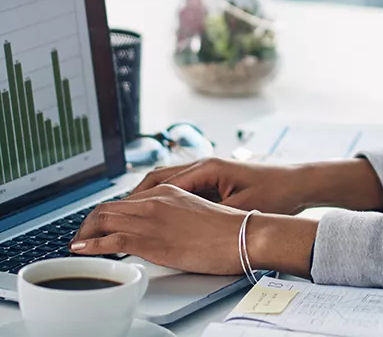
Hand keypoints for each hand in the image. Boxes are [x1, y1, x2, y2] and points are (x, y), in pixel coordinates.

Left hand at [70, 185, 317, 275]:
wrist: (245, 233)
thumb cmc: (230, 228)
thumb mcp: (199, 213)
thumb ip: (178, 215)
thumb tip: (167, 228)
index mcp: (171, 191)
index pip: (128, 199)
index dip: (109, 213)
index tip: (101, 225)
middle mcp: (158, 200)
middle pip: (110, 206)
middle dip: (90, 222)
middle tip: (83, 238)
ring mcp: (153, 218)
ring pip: (105, 219)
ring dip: (86, 233)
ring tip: (78, 246)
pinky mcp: (152, 239)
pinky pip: (111, 240)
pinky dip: (91, 245)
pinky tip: (82, 251)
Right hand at [127, 157, 313, 214]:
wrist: (298, 183)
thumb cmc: (275, 192)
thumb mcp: (241, 208)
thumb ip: (210, 214)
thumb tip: (181, 225)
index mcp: (208, 167)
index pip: (162, 182)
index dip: (138, 200)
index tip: (118, 214)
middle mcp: (205, 164)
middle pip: (158, 177)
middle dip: (135, 196)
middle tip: (112, 215)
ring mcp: (209, 171)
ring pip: (167, 181)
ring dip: (148, 196)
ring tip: (127, 216)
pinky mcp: (215, 180)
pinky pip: (181, 187)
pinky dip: (165, 198)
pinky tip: (156, 215)